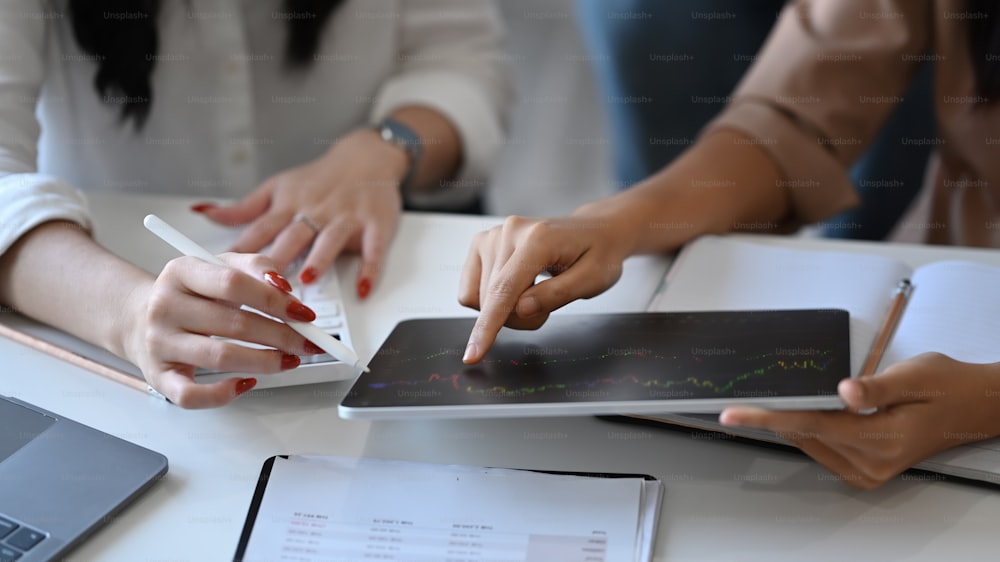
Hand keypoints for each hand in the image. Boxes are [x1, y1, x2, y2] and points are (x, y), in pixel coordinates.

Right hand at [121, 253, 325, 408]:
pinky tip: (248, 382)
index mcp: (181, 272)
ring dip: (265, 362)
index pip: (234, 283)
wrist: (138, 318)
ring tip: (290, 360)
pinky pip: (192, 395)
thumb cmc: (191, 294)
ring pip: (220, 358)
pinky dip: (224, 394)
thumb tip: (286, 290)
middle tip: (308, 343)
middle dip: (281, 336)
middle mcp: (165, 307)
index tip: (304, 314)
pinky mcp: (159, 377)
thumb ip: (255, 268)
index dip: (275, 300)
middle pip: (233, 323)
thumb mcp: (219, 266)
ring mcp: (159, 343)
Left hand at [192, 128, 407, 297]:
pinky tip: (362, 288)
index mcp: (288, 205)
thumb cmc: (319, 179)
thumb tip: (204, 213)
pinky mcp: (376, 225)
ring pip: (331, 240)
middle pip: (293, 237)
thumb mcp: (277, 188)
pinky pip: (373, 249)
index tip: (226, 274)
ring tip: (309, 280)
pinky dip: (369, 269)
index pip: (260, 231)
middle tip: (263, 288)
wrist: (367, 158)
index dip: (242, 252)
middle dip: (277, 262)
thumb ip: (243, 208)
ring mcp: (346, 218)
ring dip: (320, 259)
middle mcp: (315, 211)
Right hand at [458, 213, 635, 362]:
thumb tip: (521, 309)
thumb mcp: (593, 279)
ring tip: (534, 294)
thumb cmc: (597, 254)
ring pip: (478, 297)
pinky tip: (517, 288)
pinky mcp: (482, 243)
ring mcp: (493, 235)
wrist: (595, 231)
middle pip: (491, 299)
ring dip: (505, 310)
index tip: (473, 354)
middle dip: (515, 317)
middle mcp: (509, 232)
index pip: (504, 288)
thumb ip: (557, 295)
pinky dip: (492, 300)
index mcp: (538, 238)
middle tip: (545, 306)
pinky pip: (471, 289)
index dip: (487, 325)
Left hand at [719, 353, 999, 487]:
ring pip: (813, 445)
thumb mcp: (915, 375)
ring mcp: (871, 470)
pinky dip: (808, 432)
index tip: (735, 413)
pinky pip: (825, 450)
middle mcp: (874, 461)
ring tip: (765, 404)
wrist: (974, 407)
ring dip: (789, 425)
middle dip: (772, 418)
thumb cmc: (946, 385)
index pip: (812, 424)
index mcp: (884, 438)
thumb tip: (844, 391)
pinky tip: (799, 414)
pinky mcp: (869, 469)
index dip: (769, 417)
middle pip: (807, 436)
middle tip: (740, 401)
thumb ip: (876, 386)